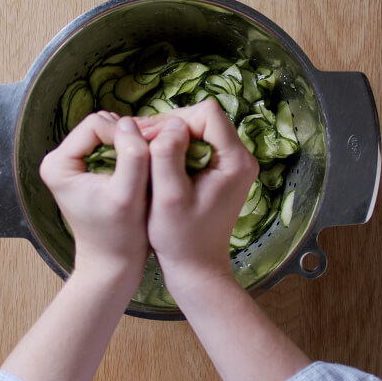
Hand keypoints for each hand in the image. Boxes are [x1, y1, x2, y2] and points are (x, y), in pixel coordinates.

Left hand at [40, 111, 149, 270]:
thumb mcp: (129, 195)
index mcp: (58, 163)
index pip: (96, 124)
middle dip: (128, 137)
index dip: (125, 133)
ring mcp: (74, 164)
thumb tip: (130, 123)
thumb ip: (131, 157)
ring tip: (149, 163)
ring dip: (131, 144)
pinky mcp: (88, 170)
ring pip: (110, 134)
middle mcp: (60, 159)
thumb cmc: (120, 235)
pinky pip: (113, 147)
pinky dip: (130, 153)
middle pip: (101, 126)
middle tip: (151, 157)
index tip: (149, 152)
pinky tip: (144, 168)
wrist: (113, 263)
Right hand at [137, 100, 258, 289]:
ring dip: (170, 136)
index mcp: (235, 160)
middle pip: (203, 117)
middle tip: (141, 141)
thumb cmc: (181, 238)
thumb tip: (170, 125)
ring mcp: (233, 163)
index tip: (149, 138)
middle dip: (170, 126)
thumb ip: (168, 156)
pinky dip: (176, 147)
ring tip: (144, 150)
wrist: (196, 267)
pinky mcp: (222, 170)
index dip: (174, 119)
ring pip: (199, 129)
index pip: (206, 113)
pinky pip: (198, 143)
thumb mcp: (168, 197)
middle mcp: (241, 157)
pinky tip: (156, 159)